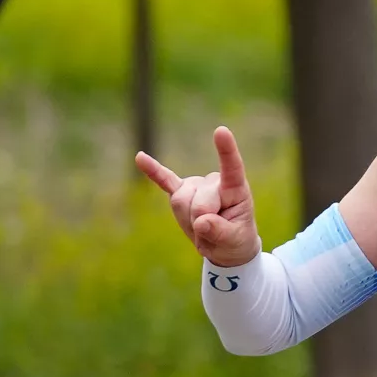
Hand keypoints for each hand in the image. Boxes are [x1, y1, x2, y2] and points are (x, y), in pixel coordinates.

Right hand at [136, 126, 260, 267]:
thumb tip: (202, 222)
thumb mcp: (234, 241)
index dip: (227, 151)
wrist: (226, 245)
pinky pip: (163, 180)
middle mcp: (213, 181)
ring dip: (187, 220)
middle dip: (200, 221)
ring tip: (202, 227)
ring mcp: (195, 185)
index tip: (221, 130)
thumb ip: (220, 232)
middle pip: (196, 201)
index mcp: (236, 189)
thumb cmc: (235, 240)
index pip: (232, 167)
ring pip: (179, 200)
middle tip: (212, 232)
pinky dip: (153, 171)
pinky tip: (140, 157)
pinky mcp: (180, 190)